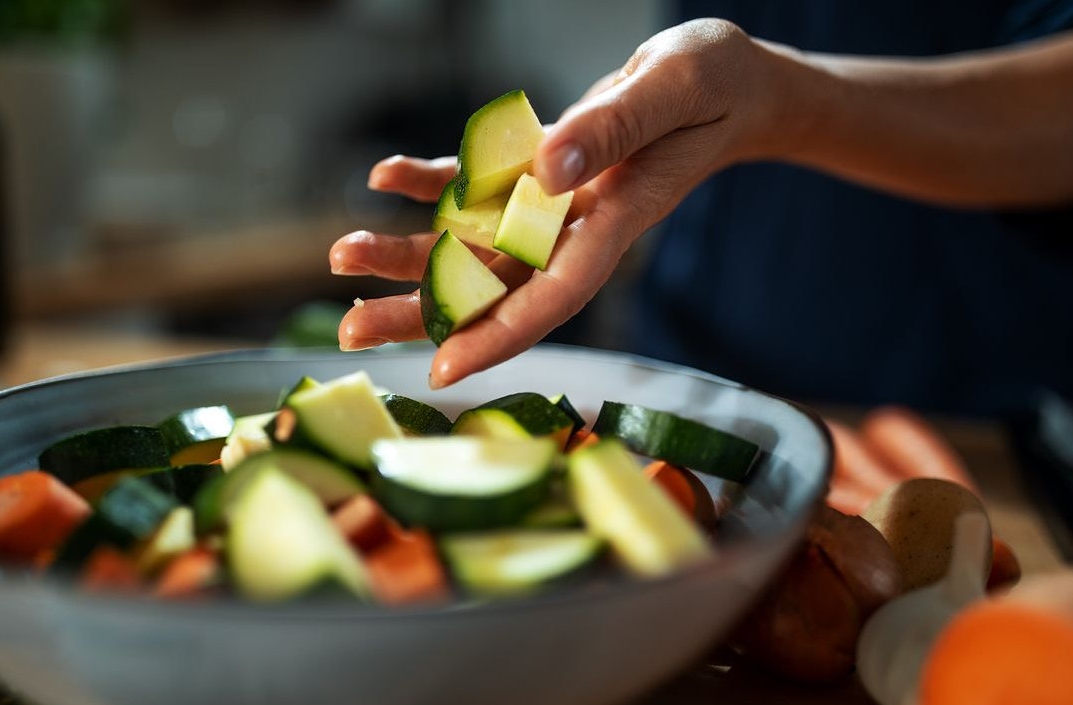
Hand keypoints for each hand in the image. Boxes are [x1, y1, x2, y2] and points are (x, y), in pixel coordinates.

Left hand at [330, 19, 806, 387]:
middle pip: (495, 285)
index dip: (500, 334)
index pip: (555, 293)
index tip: (442, 368)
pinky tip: (384, 176)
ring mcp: (555, 202)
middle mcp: (578, 225)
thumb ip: (615, 128)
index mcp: (617, 219)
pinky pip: (478, 186)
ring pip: (475, 244)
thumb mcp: (674, 89)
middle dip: (423, 310)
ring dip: (407, 254)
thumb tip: (548, 169)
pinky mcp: (542, 171)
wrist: (731, 85)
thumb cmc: (717, 82)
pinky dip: (431, 183)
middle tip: (350, 330)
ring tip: (341, 256)